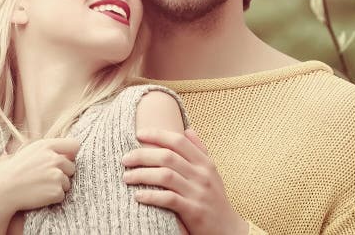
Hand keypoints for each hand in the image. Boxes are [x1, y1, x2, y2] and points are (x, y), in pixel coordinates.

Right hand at [0, 138, 78, 215]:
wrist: (0, 190)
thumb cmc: (14, 171)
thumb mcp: (30, 152)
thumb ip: (50, 150)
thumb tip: (71, 154)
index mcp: (47, 145)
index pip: (74, 145)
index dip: (71, 154)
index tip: (65, 160)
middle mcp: (54, 158)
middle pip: (72, 167)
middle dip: (62, 173)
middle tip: (44, 178)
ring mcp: (56, 175)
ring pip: (68, 182)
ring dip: (57, 186)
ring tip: (39, 186)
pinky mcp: (56, 191)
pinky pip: (62, 195)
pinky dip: (53, 198)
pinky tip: (39, 195)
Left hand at [122, 128, 246, 234]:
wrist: (228, 230)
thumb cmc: (215, 199)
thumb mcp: (212, 173)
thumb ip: (200, 151)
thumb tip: (188, 130)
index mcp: (205, 163)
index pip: (179, 141)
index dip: (157, 135)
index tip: (139, 134)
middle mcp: (202, 175)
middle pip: (168, 157)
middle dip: (143, 155)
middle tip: (125, 159)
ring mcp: (198, 193)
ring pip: (165, 176)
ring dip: (142, 175)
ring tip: (127, 177)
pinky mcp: (194, 211)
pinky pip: (169, 199)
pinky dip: (151, 196)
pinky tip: (138, 196)